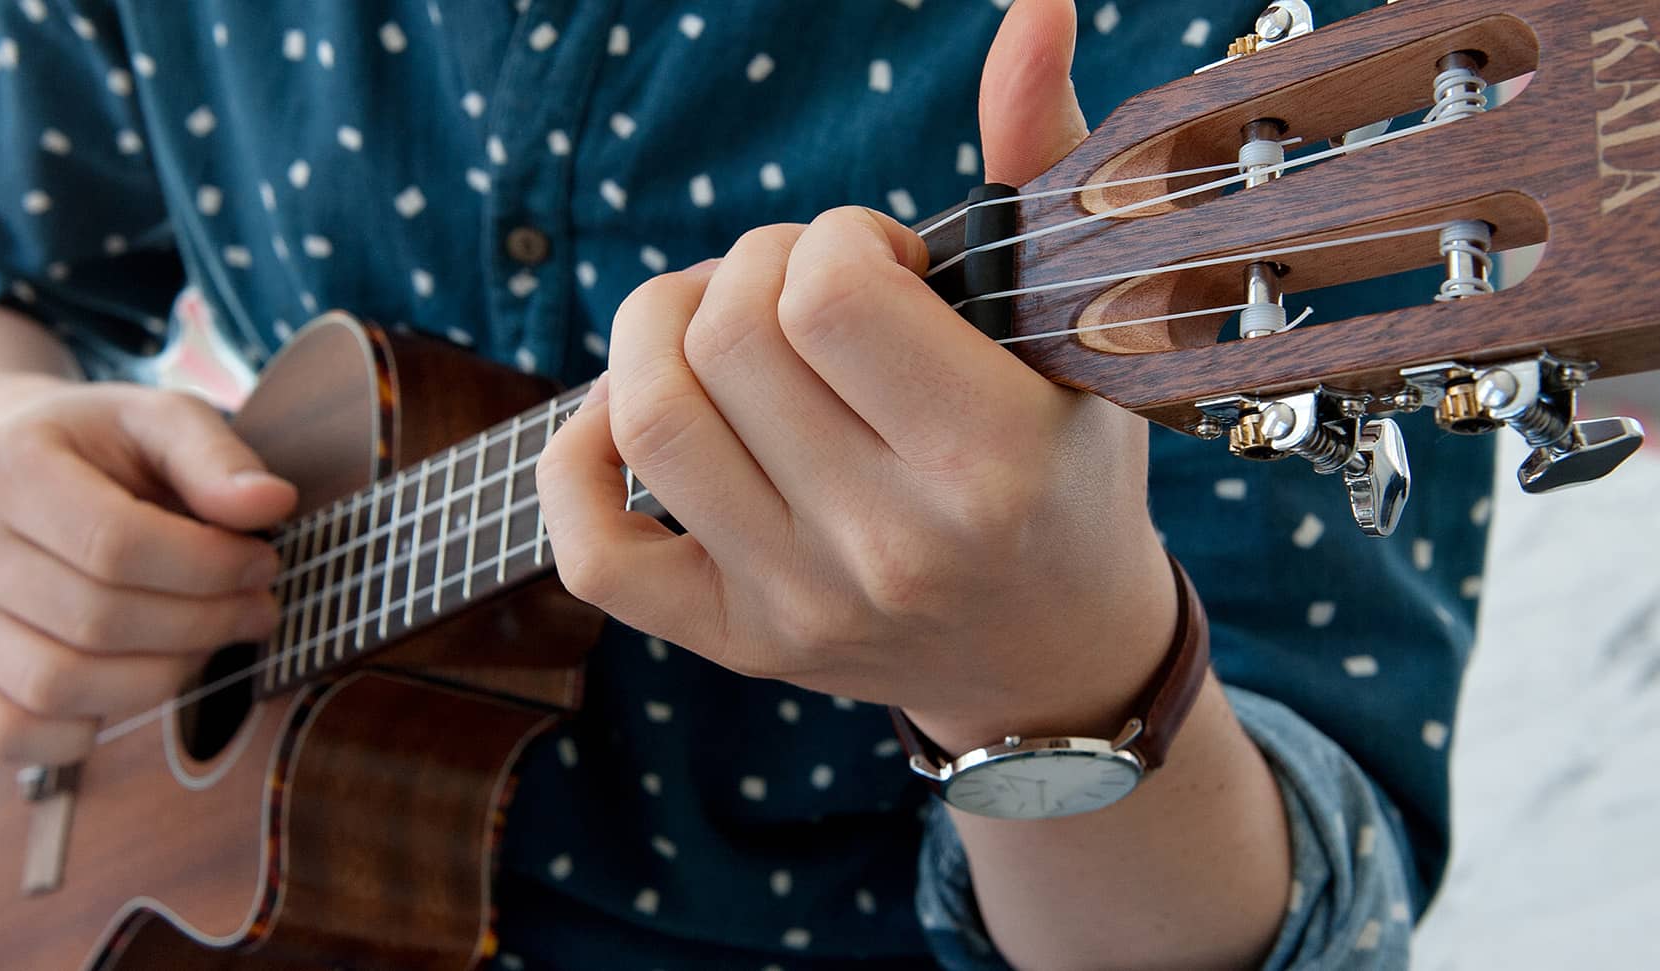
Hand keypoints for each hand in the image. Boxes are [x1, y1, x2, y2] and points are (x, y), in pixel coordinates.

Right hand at [0, 383, 295, 764]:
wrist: (4, 471)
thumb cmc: (98, 447)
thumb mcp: (159, 420)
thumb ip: (217, 457)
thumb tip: (272, 503)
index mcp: (7, 468)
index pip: (116, 545)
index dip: (210, 568)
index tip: (264, 564)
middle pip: (94, 620)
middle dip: (202, 625)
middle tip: (257, 609)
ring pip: (57, 686)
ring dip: (161, 679)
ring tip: (211, 642)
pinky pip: (12, 734)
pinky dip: (83, 733)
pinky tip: (139, 683)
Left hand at [538, 0, 1179, 751]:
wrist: (1053, 654)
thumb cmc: (1067, 467)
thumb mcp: (1082, 320)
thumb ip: (1043, 154)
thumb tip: (1033, 2)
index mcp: (993, 459)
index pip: (830, 293)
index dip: (838, 242)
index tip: (884, 267)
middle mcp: (894, 545)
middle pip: (726, 338)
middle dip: (752, 270)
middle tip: (804, 292)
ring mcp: (802, 605)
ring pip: (648, 419)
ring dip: (657, 329)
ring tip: (719, 326)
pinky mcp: (734, 645)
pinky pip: (591, 550)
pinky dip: (577, 456)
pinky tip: (632, 412)